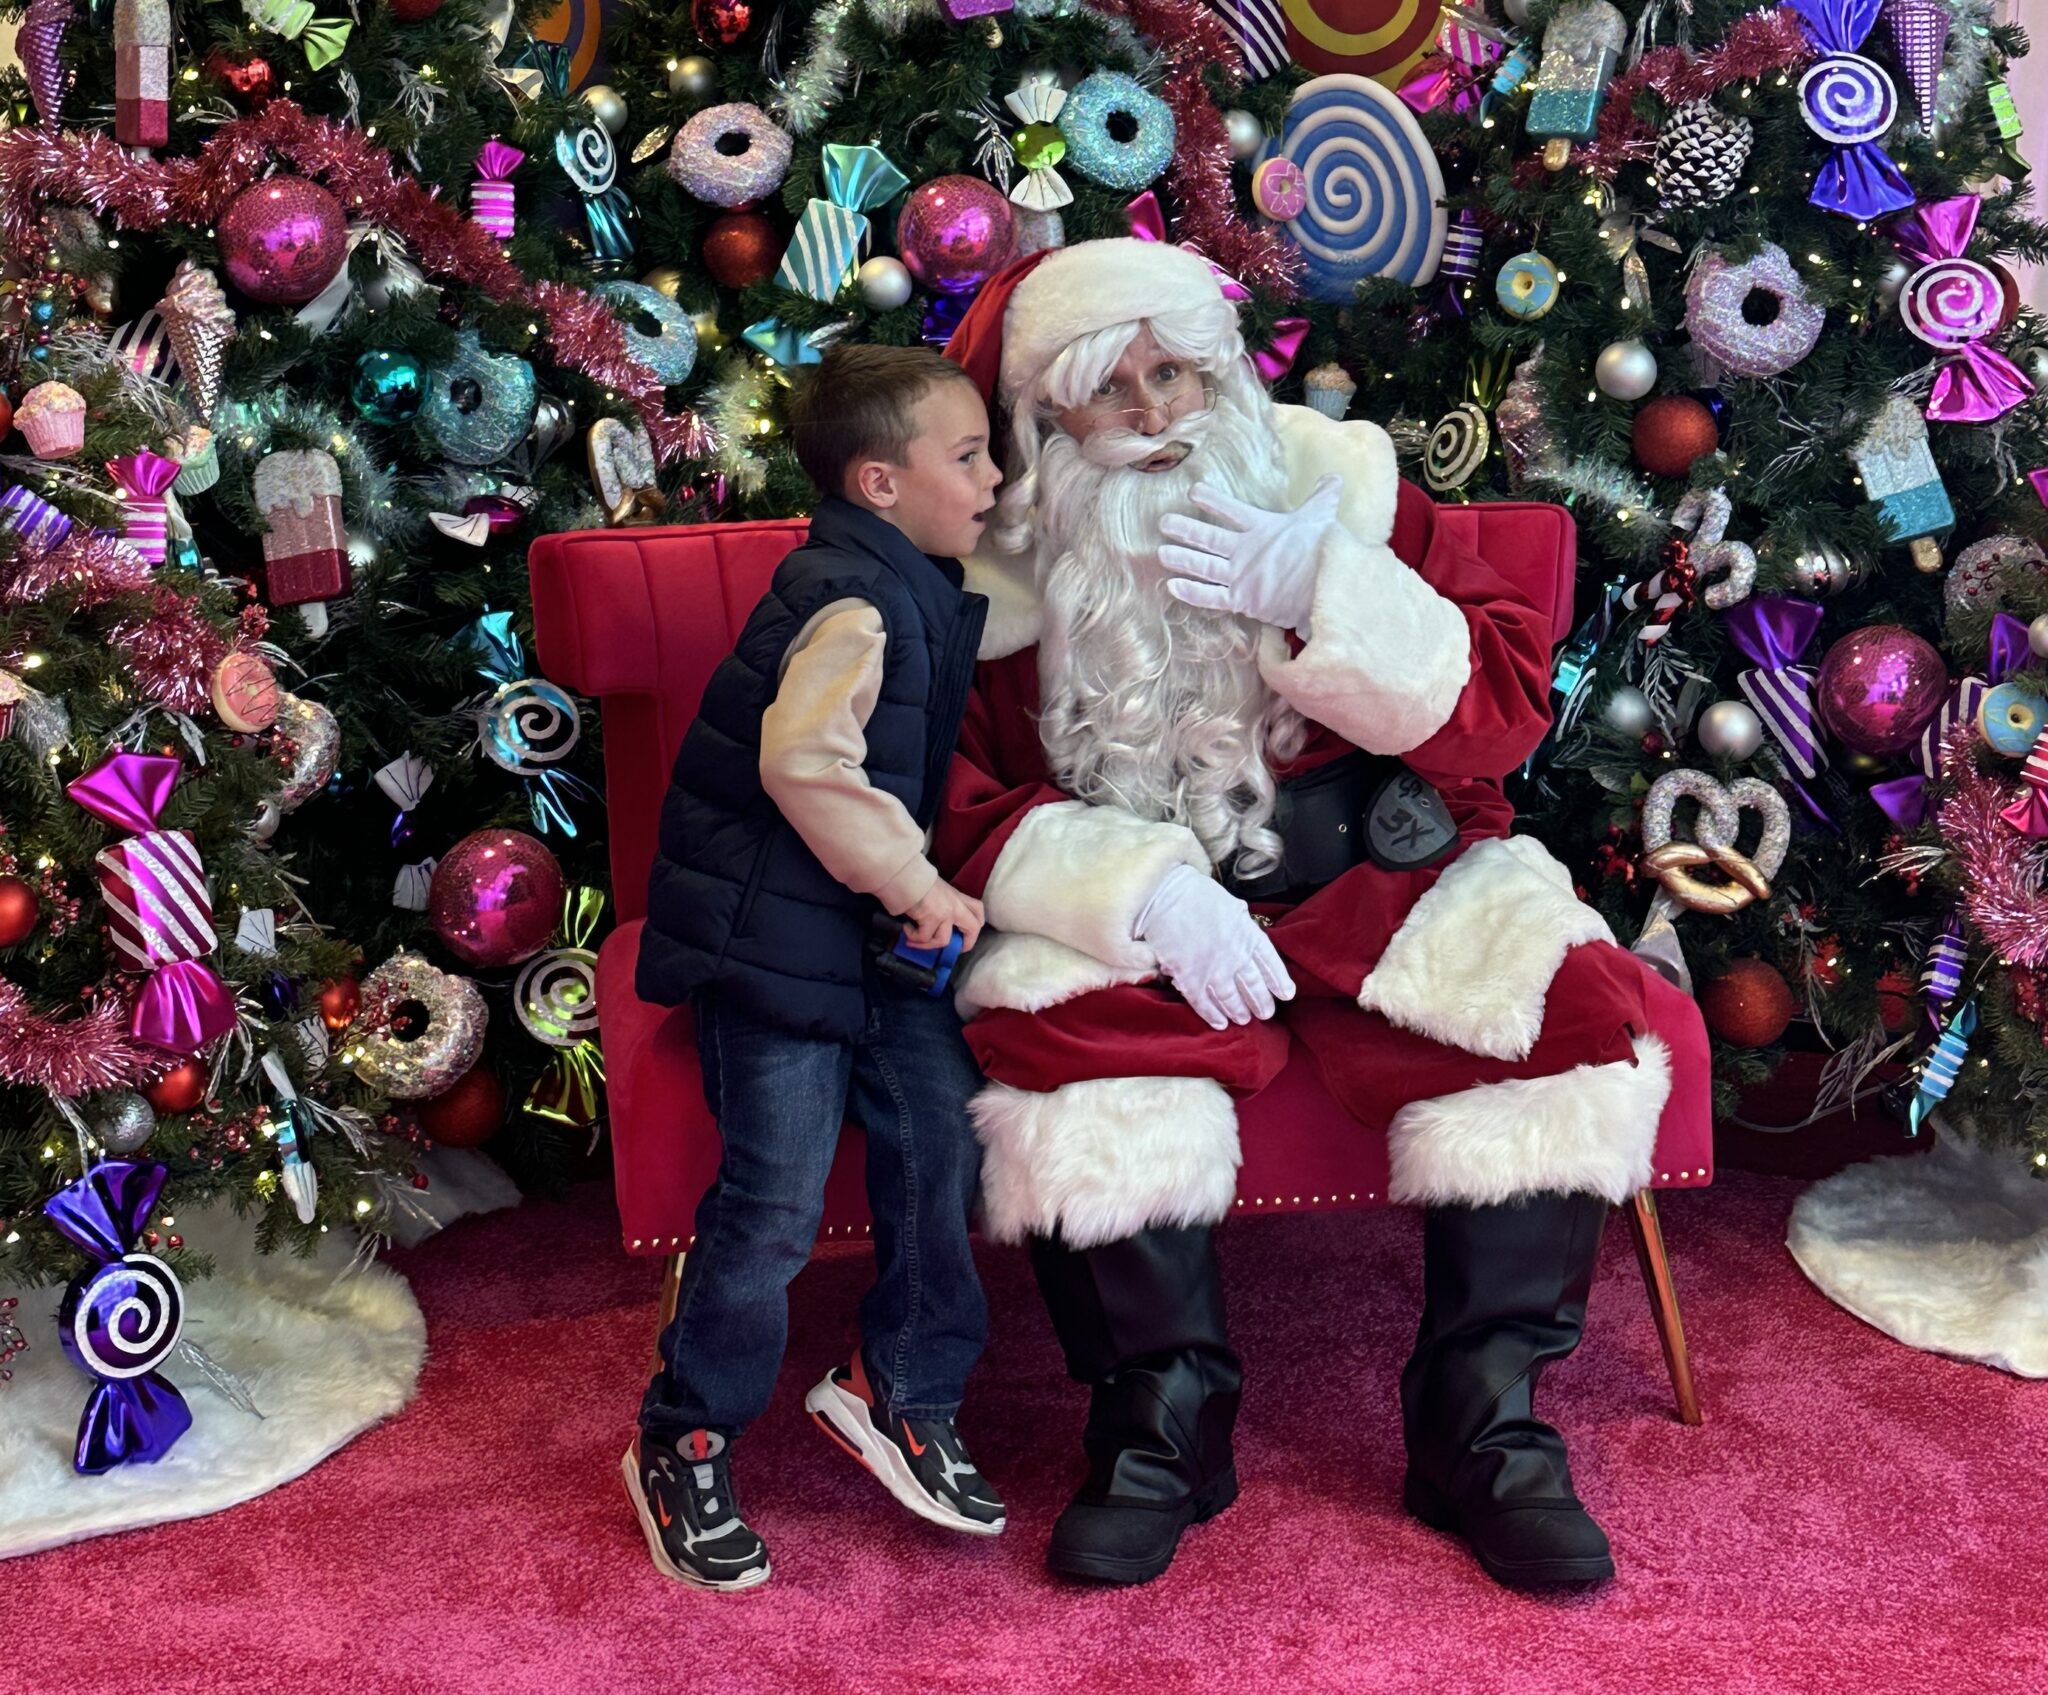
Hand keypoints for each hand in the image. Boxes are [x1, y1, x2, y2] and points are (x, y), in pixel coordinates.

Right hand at [902, 877, 984, 952]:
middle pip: (973, 928)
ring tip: (913, 938)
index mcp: (957, 896)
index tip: (964, 935)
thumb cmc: (916, 880)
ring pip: (944, 940)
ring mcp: (945, 912)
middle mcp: (955, 905)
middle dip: (965, 944)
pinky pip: (924, 937)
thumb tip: (934, 921)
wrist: (905, 875)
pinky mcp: (931, 918)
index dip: (976, 926)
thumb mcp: (936, 889)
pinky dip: (913, 936)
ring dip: (927, 944)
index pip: (978, 910)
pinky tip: (906, 927)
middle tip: (951, 950)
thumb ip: (942, 903)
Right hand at [1135, 863, 1294, 1030]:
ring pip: (1232, 999)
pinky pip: (1205, 1004)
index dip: (1279, 980)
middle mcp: (1236, 955)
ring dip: (1239, 1012)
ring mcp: (1214, 970)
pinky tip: (1219, 1023)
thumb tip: (1246, 929)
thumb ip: (1241, 923)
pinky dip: (1213, 1015)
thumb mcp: (1230, 904)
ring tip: (1243, 1019)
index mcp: (1248, 934)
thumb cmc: (1195, 894)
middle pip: (1254, 986)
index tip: (1286, 994)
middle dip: (1261, 1002)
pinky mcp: (1191, 979)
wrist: (1165, 896)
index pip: (1270, 962)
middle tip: (1266, 1014)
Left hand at [1159, 475, 1340, 635]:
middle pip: (1208, 537)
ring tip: (1161, 552)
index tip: (1193, 490)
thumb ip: (1324, 496)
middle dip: (1185, 528)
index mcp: (1262, 527)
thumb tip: (1334, 477)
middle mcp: (1245, 549)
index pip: (1231, 509)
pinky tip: (1171, 586)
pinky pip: (1211, 596)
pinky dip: (1191, 593)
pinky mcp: (1242, 599)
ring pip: (1203, 565)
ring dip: (1181, 558)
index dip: (1212, 499)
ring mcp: (1241, 575)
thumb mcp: (1323, 516)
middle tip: (1163, 522)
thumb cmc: (1325, 549)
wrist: (1326, 581)